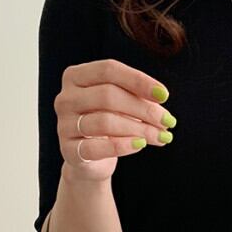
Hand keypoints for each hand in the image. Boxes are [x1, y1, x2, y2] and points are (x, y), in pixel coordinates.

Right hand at [55, 58, 175, 182]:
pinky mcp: (69, 151)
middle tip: (167, 121)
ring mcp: (64, 125)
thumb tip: (161, 99)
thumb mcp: (122, 105)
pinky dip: (123, 146)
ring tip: (160, 137)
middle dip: (143, 109)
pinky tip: (140, 145)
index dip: (138, 80)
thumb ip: (137, 97)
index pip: (109, 70)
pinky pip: (96, 148)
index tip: (164, 95)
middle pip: (108, 96)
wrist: (91, 161)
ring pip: (105, 122)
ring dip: (139, 129)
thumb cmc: (109, 125)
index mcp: (76, 77)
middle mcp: (65, 98)